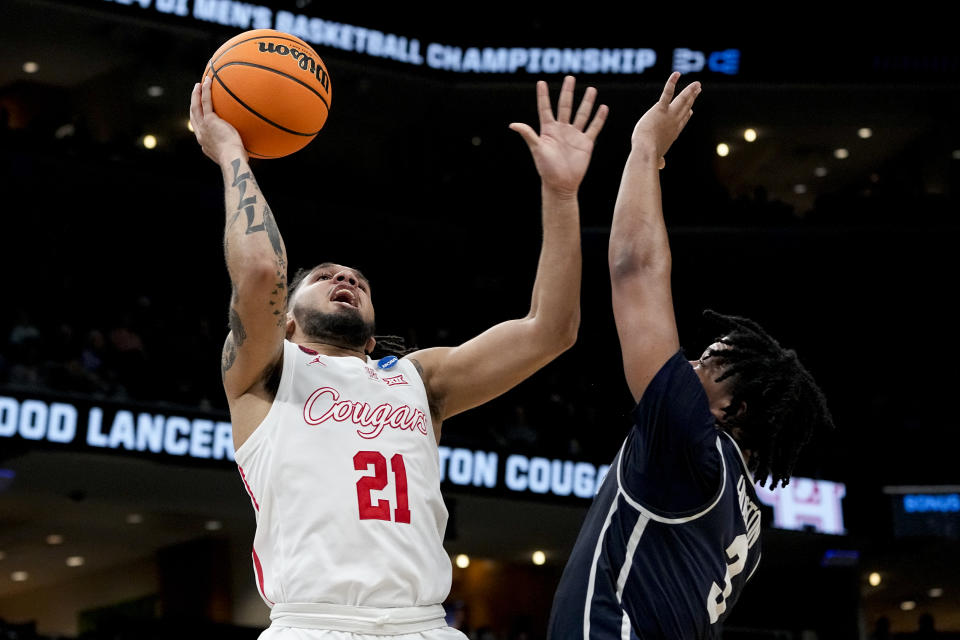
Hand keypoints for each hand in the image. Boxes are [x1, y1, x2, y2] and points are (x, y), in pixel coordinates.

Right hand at [189, 76, 246, 164]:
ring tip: (200, 84)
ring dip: (196, 94)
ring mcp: (204, 126)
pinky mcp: (210, 120)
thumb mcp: (234, 155)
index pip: (198, 128)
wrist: (232, 159)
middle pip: (193, 115)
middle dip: (193, 103)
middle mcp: (201, 134)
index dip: (197, 118)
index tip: (199, 111)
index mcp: (205, 142)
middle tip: (196, 93)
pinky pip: (206, 102)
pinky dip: (206, 91)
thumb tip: (245, 149)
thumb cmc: (237, 161)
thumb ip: (235, 148)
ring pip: (196, 106)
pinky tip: (208, 81)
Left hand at [510, 76, 607, 196]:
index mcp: (548, 130)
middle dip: (568, 92)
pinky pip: (594, 128)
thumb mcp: (537, 149)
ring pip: (582, 114)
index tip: (541, 82)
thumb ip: (528, 134)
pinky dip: (599, 118)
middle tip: (570, 77)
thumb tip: (512, 124)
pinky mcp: (586, 143)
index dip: (543, 96)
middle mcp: (562, 130)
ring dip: (587, 102)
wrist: (561, 184)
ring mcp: (575, 135)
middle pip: (565, 106)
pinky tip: (603, 108)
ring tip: (591, 89)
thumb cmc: (546, 168)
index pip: (545, 108)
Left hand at [631, 72, 700, 166]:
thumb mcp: (656, 159)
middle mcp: (674, 123)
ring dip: (690, 91)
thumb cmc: (648, 156)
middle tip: (697, 91)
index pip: (682, 122)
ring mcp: (669, 115)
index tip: (691, 110)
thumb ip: (659, 161)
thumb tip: (660, 165)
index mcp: (672, 134)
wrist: (646, 151)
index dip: (687, 115)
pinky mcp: (660, 109)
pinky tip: (676, 74)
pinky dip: (672, 83)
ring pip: (682, 100)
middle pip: (685, 108)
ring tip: (697, 84)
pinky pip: (667, 93)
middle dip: (691, 99)